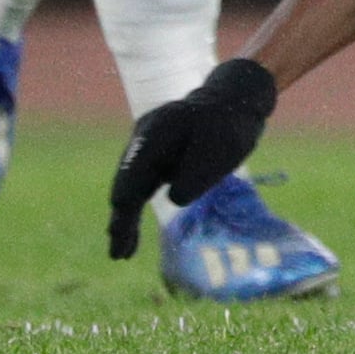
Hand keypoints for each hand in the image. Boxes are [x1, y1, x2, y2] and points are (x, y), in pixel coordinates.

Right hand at [109, 56, 278, 256]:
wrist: (236, 100)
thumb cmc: (229, 122)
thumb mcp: (220, 149)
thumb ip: (195, 175)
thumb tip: (174, 200)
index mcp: (155, 133)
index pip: (132, 176)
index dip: (126, 209)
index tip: (120, 233)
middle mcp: (144, 141)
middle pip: (127, 185)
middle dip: (122, 220)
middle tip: (118, 254)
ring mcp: (148, 149)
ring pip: (132, 189)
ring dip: (128, 220)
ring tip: (122, 253)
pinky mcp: (158, 159)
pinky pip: (143, 188)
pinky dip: (139, 210)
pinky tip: (132, 235)